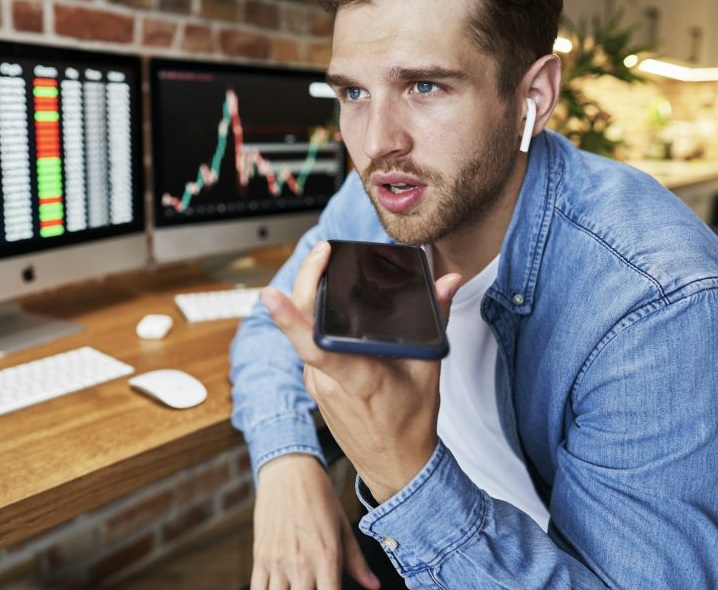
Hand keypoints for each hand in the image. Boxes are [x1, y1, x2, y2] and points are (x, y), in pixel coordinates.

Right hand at [251, 453, 380, 589]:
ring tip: (298, 587)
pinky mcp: (260, 557)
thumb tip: (374, 586)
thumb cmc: (320, 497)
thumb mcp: (343, 527)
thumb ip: (356, 562)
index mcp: (327, 557)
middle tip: (315, 587)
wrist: (289, 471)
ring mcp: (277, 561)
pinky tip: (279, 587)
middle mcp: (301, 564)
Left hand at [261, 241, 460, 503]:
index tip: (269, 294)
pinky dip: (316, 320)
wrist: (394, 466)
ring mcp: (316, 384)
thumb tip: (448, 283)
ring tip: (325, 263)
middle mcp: (327, 381)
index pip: (314, 344)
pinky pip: (309, 344)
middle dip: (308, 280)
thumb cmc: (411, 422)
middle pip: (305, 324)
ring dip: (311, 297)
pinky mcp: (313, 384)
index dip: (288, 319)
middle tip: (323, 251)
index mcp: (356, 378)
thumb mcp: (428, 370)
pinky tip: (329, 301)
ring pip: (304, 333)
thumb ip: (435, 320)